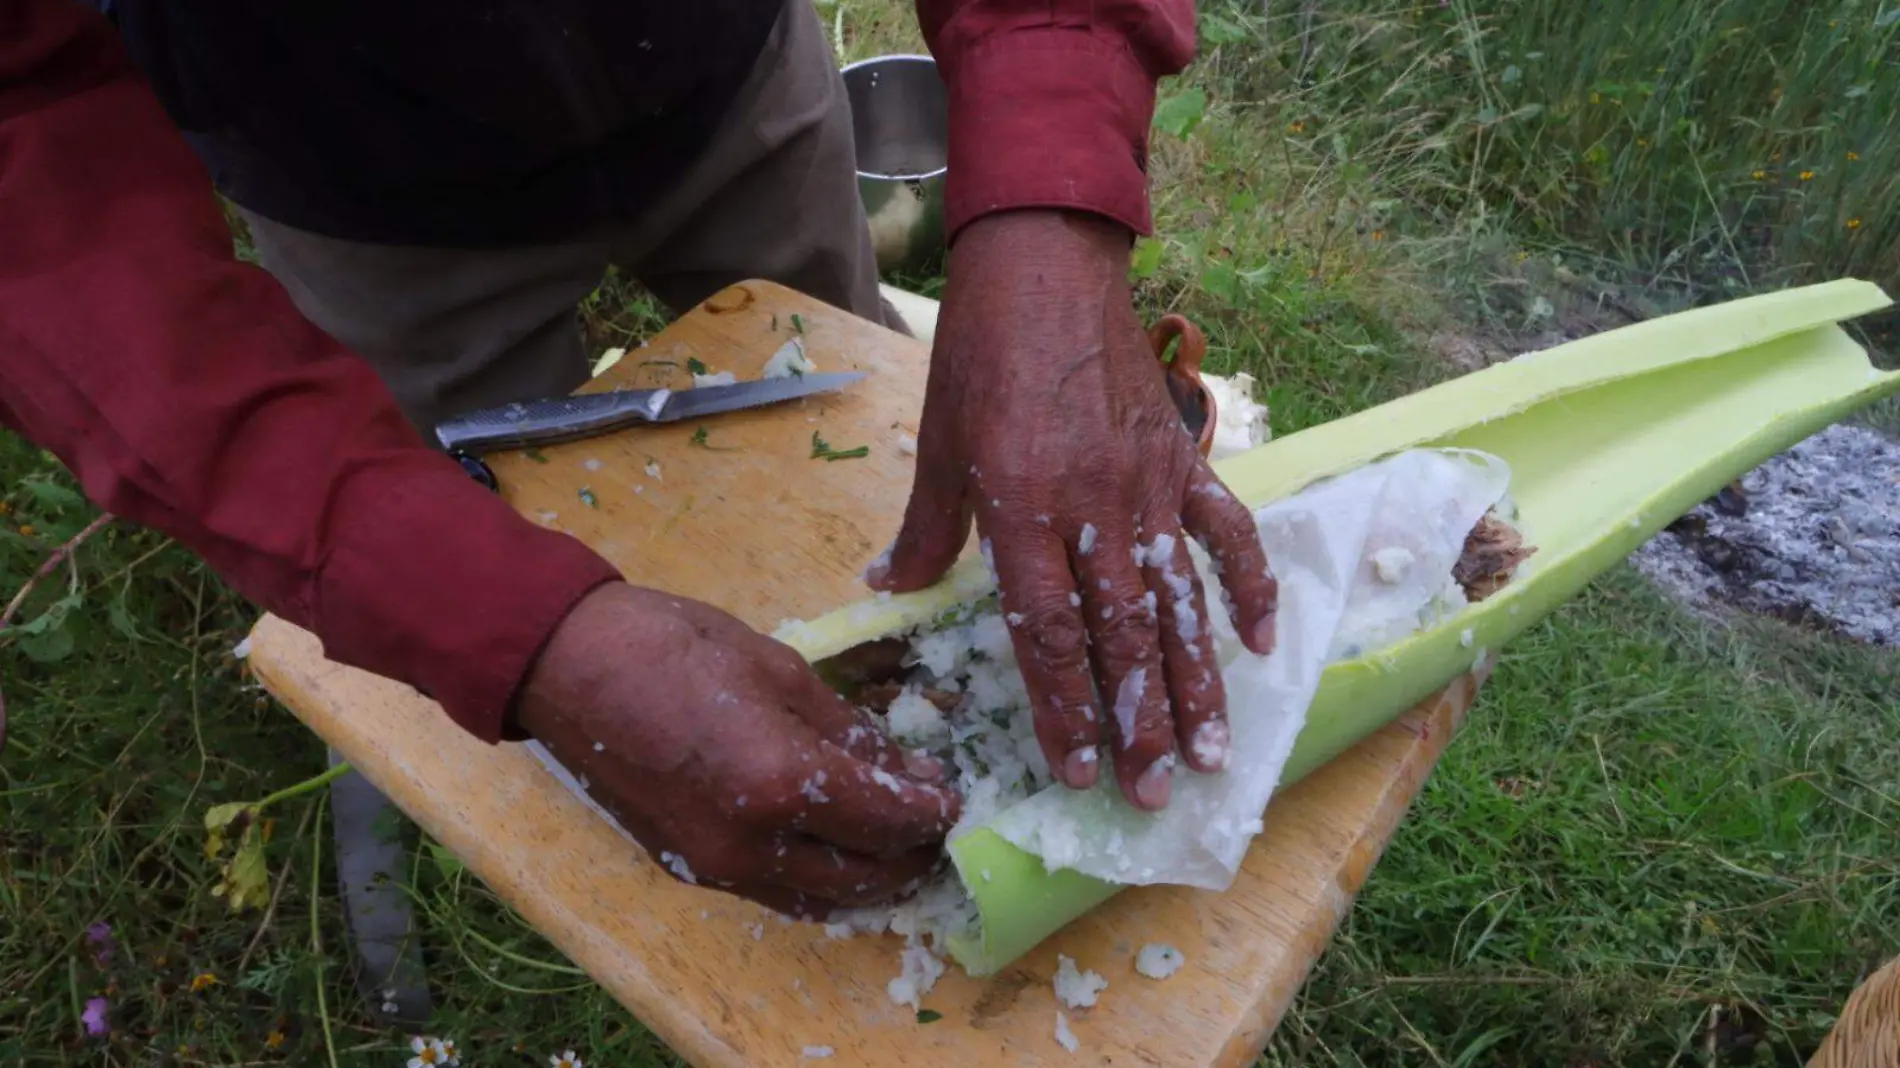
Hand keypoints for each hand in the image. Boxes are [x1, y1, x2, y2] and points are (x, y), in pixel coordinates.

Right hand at [515, 583, 959, 917]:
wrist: (564, 667)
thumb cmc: (674, 647)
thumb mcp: (781, 671)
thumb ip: (850, 732)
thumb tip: (910, 770)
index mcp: (778, 783)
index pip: (887, 821)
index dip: (933, 811)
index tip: (955, 795)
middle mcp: (750, 845)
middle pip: (864, 878)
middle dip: (912, 855)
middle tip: (936, 823)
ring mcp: (716, 868)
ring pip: (820, 899)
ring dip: (870, 880)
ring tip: (896, 844)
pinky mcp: (690, 870)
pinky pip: (776, 893)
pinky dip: (820, 880)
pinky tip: (837, 848)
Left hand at [869, 210, 1278, 811]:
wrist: (1044, 266)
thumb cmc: (980, 355)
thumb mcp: (936, 443)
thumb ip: (924, 528)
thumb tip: (884, 586)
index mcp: (1022, 510)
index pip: (1048, 634)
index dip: (1066, 710)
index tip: (1081, 771)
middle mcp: (1092, 510)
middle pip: (1122, 637)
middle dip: (1140, 724)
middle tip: (1155, 794)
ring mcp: (1148, 486)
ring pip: (1179, 603)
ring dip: (1197, 684)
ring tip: (1211, 753)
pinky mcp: (1184, 459)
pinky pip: (1227, 532)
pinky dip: (1247, 586)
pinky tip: (1258, 644)